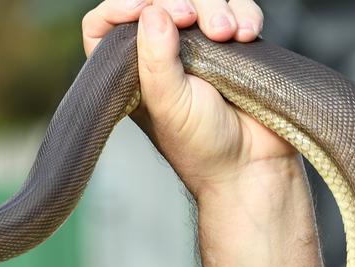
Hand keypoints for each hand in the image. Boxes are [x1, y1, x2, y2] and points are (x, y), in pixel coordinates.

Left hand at [81, 0, 295, 198]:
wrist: (251, 162)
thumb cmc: (202, 144)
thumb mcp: (168, 103)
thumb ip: (155, 59)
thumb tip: (151, 12)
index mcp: (130, 71)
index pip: (103, 26)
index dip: (119, 8)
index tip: (144, 7)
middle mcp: (159, 54)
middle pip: (157, 2)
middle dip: (179, 2)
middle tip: (192, 20)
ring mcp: (196, 45)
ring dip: (216, 6)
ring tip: (230, 35)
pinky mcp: (231, 42)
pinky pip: (236, 7)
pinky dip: (244, 12)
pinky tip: (247, 35)